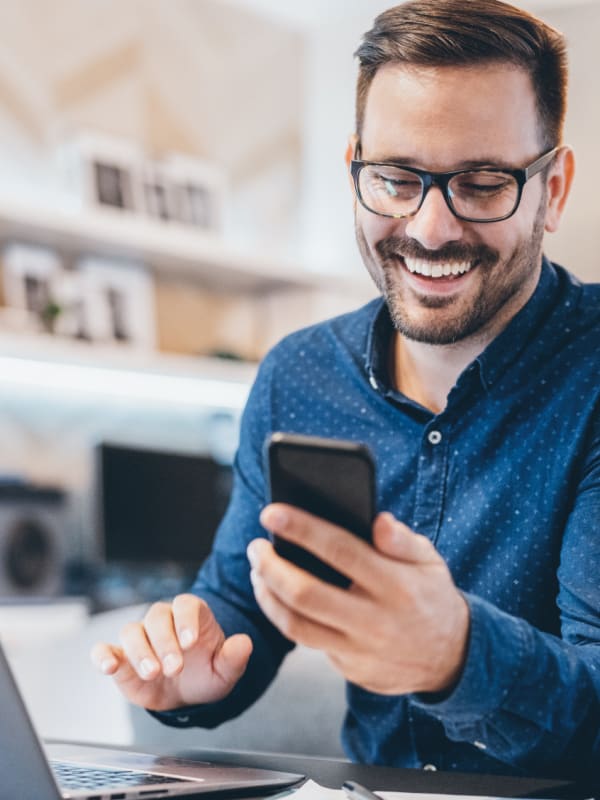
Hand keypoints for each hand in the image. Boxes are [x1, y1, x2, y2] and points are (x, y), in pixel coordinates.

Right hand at [90, 594, 252, 710]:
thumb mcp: (225, 670)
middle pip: (157, 618)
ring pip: (131, 631)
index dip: (186, 620)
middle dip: (164, 642)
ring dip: (139, 652)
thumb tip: (244, 643)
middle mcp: (163, 621)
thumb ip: (234, 657)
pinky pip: (105, 649)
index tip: (191, 642)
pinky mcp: (120, 657)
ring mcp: (140, 637)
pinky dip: (102, 655)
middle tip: (174, 668)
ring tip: (152, 673)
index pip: (185, 605)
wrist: (187, 694)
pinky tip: (109, 665)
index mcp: (190, 615)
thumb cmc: (206, 673)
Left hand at [249, 507, 468, 694]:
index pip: (341, 551)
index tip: (271, 512)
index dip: (302, 530)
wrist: (450, 658)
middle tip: (256, 547)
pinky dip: (285, 617)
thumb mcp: (430, 561)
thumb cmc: (430, 595)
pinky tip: (275, 596)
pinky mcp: (350, 669)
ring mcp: (361, 650)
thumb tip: (378, 521)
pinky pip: (309, 642)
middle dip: (272, 567)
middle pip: (307, 593)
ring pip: (297, 626)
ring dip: (267, 596)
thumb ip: (402, 540)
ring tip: (257, 572)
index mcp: (397, 585)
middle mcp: (376, 620)